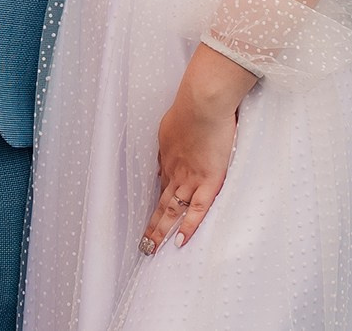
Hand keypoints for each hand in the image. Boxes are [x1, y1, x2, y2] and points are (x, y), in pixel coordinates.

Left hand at [140, 45, 254, 254]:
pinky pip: (197, 210)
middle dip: (152, 223)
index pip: (162, 180)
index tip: (154, 210)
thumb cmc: (193, 104)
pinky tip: (180, 242)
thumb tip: (173, 139)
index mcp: (168, 154)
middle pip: (161, 201)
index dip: (159, 197)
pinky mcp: (208, 181)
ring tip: (152, 250)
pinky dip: (188, 227)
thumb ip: (176, 134)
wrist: (203, 102)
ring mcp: (190, 177)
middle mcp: (174, 169)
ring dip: (161, 231)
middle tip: (143, 243)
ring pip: (172, 210)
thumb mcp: (176, 119)